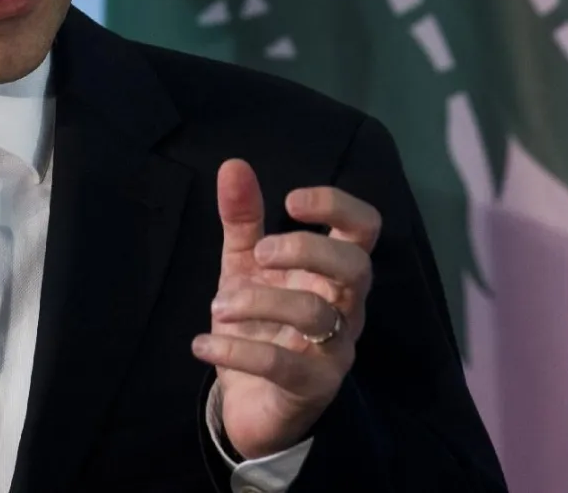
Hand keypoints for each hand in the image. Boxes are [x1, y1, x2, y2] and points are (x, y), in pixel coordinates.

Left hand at [192, 159, 380, 459]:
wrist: (250, 403)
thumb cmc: (259, 324)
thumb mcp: (245, 267)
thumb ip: (242, 220)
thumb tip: (232, 165)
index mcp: (332, 271)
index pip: (365, 228)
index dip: (336, 205)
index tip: (290, 200)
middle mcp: (345, 308)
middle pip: (356, 266)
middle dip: (305, 250)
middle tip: (259, 255)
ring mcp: (335, 351)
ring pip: (316, 314)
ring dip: (259, 301)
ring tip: (218, 305)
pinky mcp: (313, 388)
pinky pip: (283, 366)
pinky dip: (237, 350)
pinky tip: (202, 343)